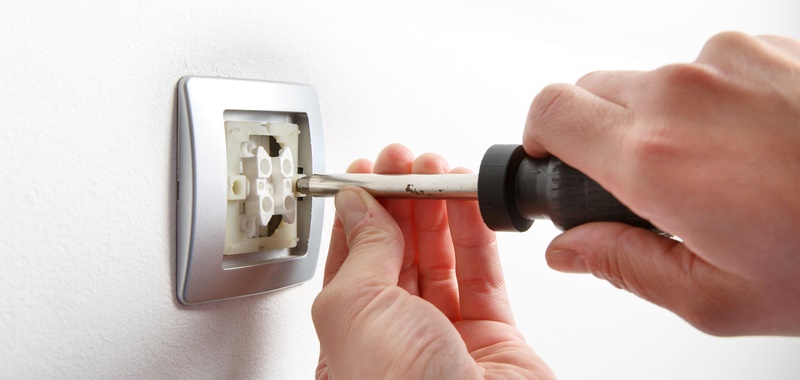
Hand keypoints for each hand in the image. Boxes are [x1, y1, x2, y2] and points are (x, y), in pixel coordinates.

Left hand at [312, 145, 553, 378]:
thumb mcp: (357, 308)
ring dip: (439, 208)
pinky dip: (477, 232)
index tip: (365, 170)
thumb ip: (363, 250)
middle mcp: (394, 336)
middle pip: (396, 251)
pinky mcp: (493, 335)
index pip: (349, 259)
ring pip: (440, 256)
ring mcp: (445, 335)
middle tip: (406, 161)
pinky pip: (483, 272)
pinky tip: (469, 201)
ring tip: (437, 170)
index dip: (358, 209)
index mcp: (347, 335)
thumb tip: (358, 203)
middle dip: (400, 199)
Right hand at [523, 32, 799, 335]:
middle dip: (592, 133)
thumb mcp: (715, 296)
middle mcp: (684, 93)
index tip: (550, 162)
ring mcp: (728, 61)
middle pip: (588, 90)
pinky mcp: (765, 46)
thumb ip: (622, 265)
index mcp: (655, 158)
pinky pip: (703, 68)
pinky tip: (748, 144)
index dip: (537, 138)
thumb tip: (569, 248)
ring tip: (712, 169)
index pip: (549, 112)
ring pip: (647, 80)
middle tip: (634, 181)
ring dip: (656, 120)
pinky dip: (704, 101)